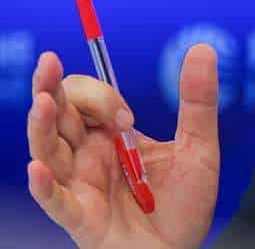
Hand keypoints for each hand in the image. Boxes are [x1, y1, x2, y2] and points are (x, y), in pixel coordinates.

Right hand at [27, 45, 219, 248]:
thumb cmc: (184, 203)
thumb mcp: (199, 147)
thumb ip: (198, 101)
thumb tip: (202, 48)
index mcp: (110, 136)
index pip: (86, 99)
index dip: (101, 96)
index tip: (126, 116)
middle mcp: (88, 156)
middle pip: (58, 115)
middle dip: (52, 88)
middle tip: (48, 62)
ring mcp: (81, 186)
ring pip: (47, 151)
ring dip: (41, 127)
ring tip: (42, 103)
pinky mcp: (83, 218)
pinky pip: (57, 202)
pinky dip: (45, 186)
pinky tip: (38, 169)